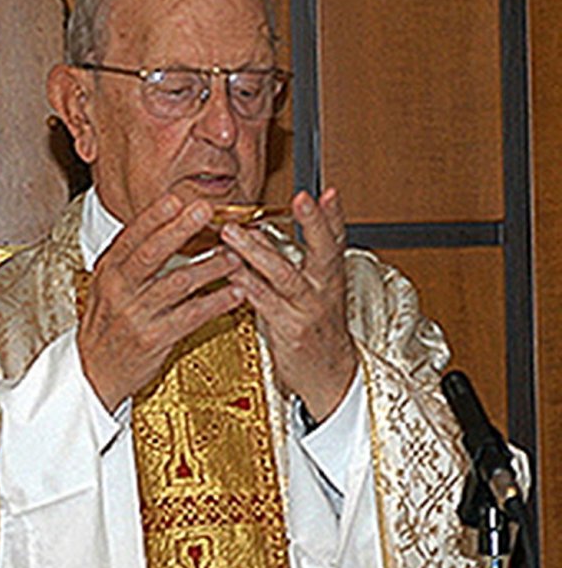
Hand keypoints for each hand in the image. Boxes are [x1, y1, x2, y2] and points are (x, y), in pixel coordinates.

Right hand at [78, 193, 242, 410]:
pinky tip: (235, 293)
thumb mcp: (108, 287)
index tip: (177, 198)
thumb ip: (131, 259)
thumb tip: (165, 226)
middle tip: (206, 210)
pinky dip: (216, 303)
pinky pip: (191, 316)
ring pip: (178, 283)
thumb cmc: (108, 325)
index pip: (132, 237)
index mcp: (108, 271)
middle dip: (180, 229)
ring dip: (210, 267)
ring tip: (235, 256)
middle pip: (152, 253)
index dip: (155, 216)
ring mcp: (136, 314)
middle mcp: (119, 289)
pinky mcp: (153, 338)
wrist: (93, 372)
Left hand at [220, 187, 356, 420]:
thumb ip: (289, 262)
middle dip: (314, 223)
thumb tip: (256, 232)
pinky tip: (231, 272)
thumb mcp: (314, 292)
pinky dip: (247, 286)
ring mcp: (309, 311)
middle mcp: (325, 290)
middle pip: (324, 251)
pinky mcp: (292, 332)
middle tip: (302, 199)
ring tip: (234, 234)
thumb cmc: (316, 329)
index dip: (332, 215)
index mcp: (330, 276)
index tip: (327, 191)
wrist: (329, 376)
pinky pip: (266, 304)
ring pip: (286, 276)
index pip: (336, 239)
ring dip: (259, 252)